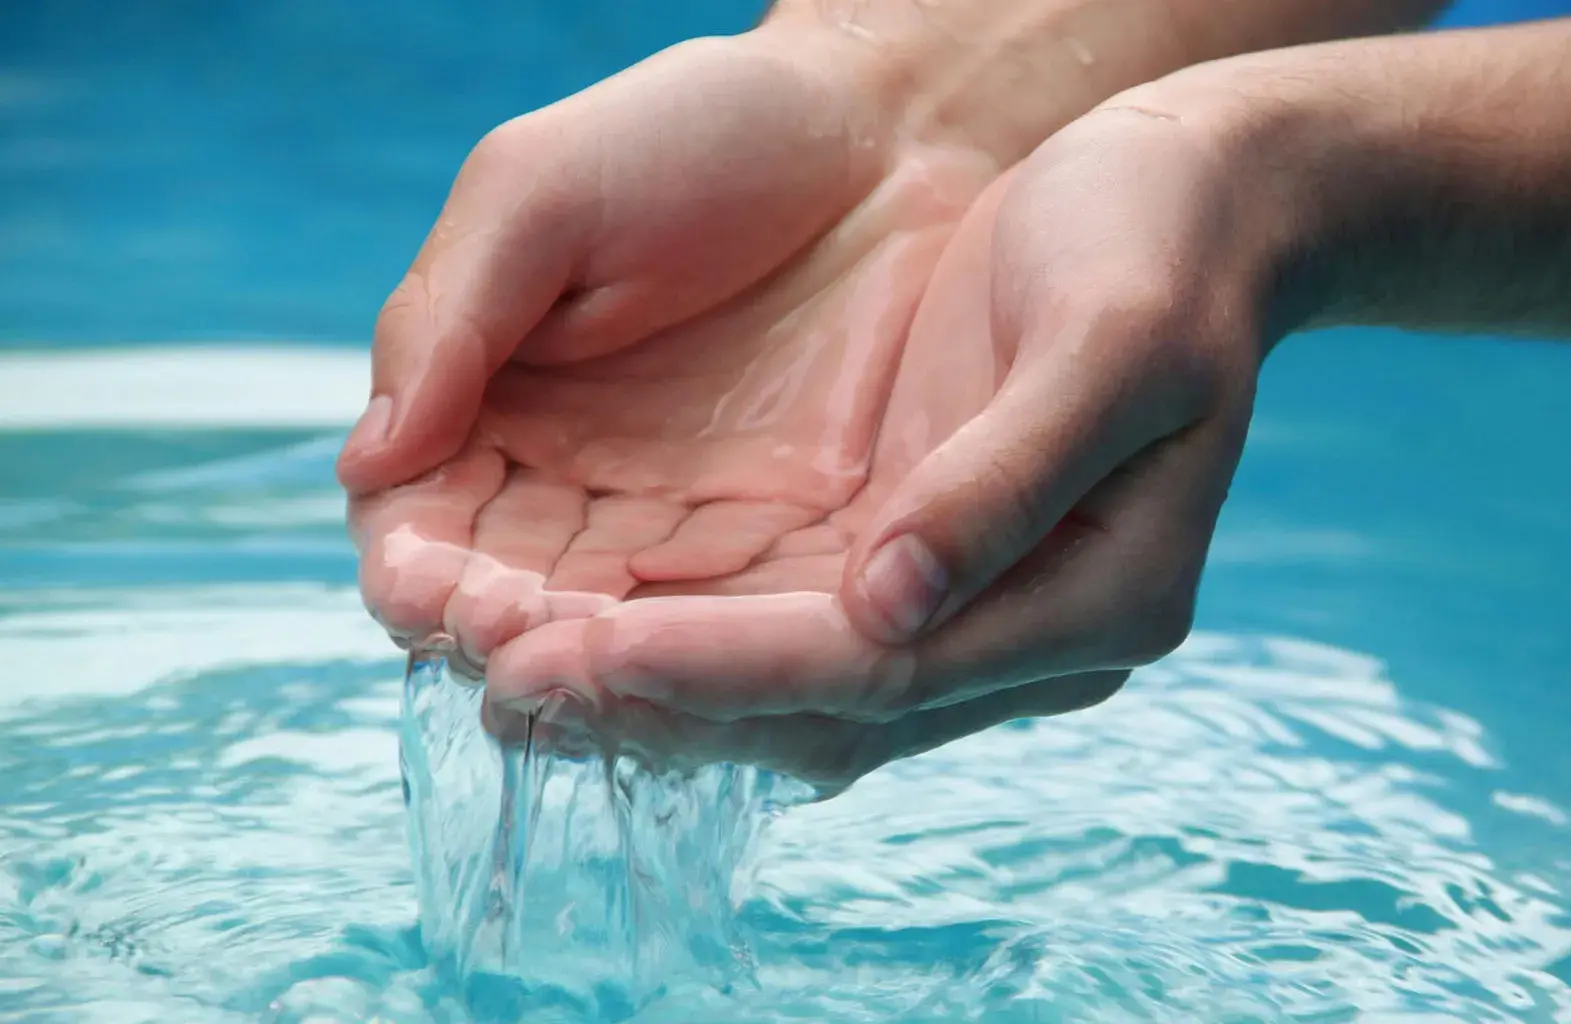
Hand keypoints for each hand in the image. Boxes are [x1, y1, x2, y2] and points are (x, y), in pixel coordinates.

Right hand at [340, 29, 1002, 670]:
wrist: (883, 127)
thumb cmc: (695, 134)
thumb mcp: (541, 196)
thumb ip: (449, 319)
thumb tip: (365, 463)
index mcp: (493, 407)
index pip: (425, 523)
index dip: (419, 566)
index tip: (422, 589)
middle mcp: (581, 486)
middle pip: (513, 600)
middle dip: (499, 633)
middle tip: (503, 644)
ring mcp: (689, 523)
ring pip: (618, 632)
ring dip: (592, 664)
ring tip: (579, 672)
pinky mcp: (795, 542)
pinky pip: (737, 622)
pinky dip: (707, 659)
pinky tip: (694, 673)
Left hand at [484, 83, 1276, 787]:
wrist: (1184, 194)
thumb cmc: (1158, 243)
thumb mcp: (1110, 341)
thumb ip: (1008, 479)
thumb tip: (889, 608)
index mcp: (1096, 599)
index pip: (879, 673)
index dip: (726, 671)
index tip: (583, 654)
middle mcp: (1025, 634)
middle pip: (817, 709)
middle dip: (656, 699)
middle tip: (497, 684)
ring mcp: (965, 605)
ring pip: (785, 687)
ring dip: (649, 683)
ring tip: (498, 669)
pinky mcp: (911, 557)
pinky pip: (779, 623)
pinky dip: (677, 629)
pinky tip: (573, 617)